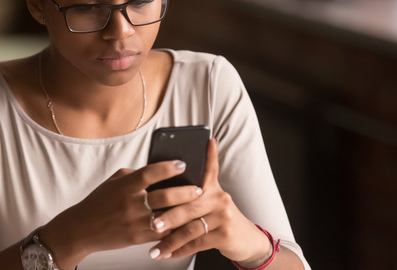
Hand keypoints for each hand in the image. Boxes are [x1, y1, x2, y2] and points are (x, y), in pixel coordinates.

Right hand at [40, 159, 202, 268]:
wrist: (83, 229)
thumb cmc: (99, 202)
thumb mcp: (114, 182)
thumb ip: (135, 175)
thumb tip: (159, 170)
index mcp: (125, 186)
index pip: (150, 173)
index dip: (168, 167)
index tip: (182, 164)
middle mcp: (131, 204)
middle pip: (164, 196)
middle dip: (185, 192)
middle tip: (199, 188)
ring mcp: (135, 222)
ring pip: (167, 217)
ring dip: (185, 212)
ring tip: (198, 206)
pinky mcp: (137, 238)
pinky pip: (162, 234)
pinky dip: (175, 229)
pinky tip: (187, 224)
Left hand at [146, 139, 271, 263]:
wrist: (245, 238)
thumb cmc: (218, 218)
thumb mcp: (210, 200)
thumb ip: (191, 192)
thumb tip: (163, 184)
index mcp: (212, 187)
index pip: (209, 168)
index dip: (209, 154)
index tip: (206, 141)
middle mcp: (220, 198)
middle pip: (189, 205)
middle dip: (168, 216)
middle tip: (151, 223)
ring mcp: (223, 216)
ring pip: (191, 228)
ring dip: (170, 240)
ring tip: (154, 249)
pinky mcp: (225, 234)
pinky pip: (197, 243)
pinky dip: (180, 250)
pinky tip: (168, 254)